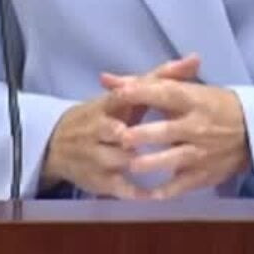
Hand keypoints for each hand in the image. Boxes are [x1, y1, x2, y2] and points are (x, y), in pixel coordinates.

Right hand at [40, 55, 200, 197]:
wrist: (57, 143)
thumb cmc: (103, 115)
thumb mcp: (125, 96)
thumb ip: (161, 78)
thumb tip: (196, 58)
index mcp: (106, 105)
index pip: (118, 97)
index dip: (133, 96)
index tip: (157, 97)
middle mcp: (98, 129)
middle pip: (116, 131)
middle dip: (132, 135)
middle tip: (159, 138)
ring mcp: (96, 156)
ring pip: (118, 159)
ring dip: (137, 161)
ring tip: (163, 163)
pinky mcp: (98, 179)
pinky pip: (118, 187)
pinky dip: (136, 191)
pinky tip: (153, 194)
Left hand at [107, 72, 250, 199]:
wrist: (253, 131)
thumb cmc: (213, 104)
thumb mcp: (185, 88)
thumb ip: (143, 84)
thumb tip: (105, 79)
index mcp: (192, 99)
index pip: (165, 93)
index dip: (142, 93)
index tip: (119, 94)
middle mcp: (196, 126)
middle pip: (166, 130)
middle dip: (144, 134)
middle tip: (121, 137)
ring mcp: (200, 152)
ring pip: (173, 159)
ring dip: (151, 163)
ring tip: (131, 166)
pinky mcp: (203, 174)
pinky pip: (181, 185)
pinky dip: (164, 191)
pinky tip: (146, 194)